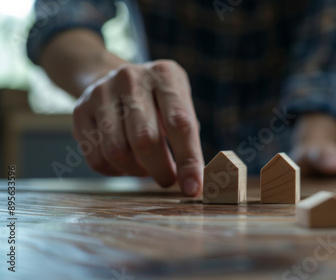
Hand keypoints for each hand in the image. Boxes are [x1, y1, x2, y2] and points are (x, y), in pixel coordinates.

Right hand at [73, 60, 203, 195]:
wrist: (114, 77)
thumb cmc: (159, 101)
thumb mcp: (180, 105)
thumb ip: (189, 139)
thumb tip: (194, 183)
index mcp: (165, 75)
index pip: (180, 123)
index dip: (188, 160)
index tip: (193, 188)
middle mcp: (131, 78)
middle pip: (145, 139)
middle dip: (160, 170)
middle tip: (167, 180)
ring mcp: (101, 92)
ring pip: (117, 152)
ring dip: (136, 171)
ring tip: (146, 168)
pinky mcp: (79, 110)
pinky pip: (96, 158)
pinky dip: (115, 171)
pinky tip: (125, 163)